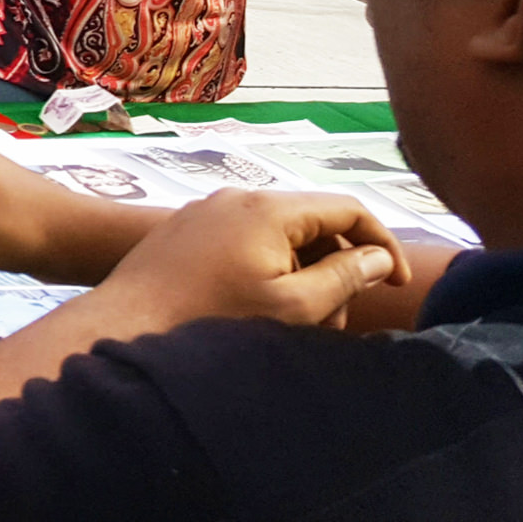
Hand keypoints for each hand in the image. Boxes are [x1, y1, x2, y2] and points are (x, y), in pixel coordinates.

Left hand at [91, 188, 406, 335]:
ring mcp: (209, 210)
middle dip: (336, 269)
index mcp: (269, 207)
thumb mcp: (293, 305)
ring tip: (294, 325)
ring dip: (301, 276)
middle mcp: (238, 197)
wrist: (126, 320)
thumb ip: (345, 277)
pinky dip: (267, 271)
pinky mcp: (188, 230)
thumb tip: (379, 258)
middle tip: (334, 321)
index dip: (382, 244)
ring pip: (280, 237)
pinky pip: (245, 242)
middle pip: (313, 223)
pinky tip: (258, 311)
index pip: (348, 208)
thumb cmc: (212, 317)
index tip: (397, 285)